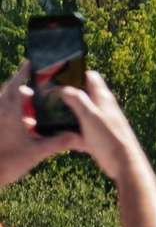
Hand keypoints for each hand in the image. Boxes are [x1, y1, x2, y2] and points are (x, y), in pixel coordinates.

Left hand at [1, 62, 85, 187]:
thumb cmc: (8, 163)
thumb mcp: (36, 152)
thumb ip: (57, 142)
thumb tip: (76, 136)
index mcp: (10, 113)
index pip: (16, 86)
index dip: (23, 73)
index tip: (31, 63)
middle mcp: (0, 113)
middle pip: (12, 93)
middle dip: (27, 91)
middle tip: (42, 93)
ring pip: (9, 105)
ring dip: (23, 105)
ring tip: (38, 111)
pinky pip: (7, 116)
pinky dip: (18, 117)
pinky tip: (30, 127)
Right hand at [51, 74, 149, 188]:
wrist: (124, 164)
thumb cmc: (110, 138)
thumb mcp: (90, 115)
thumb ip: (78, 99)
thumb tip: (64, 88)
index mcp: (103, 98)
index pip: (90, 76)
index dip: (75, 74)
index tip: (58, 77)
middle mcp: (103, 108)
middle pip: (82, 95)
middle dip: (67, 96)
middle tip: (49, 97)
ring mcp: (100, 123)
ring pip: (79, 114)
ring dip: (67, 116)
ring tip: (50, 116)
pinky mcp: (97, 137)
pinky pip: (80, 132)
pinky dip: (71, 134)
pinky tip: (60, 137)